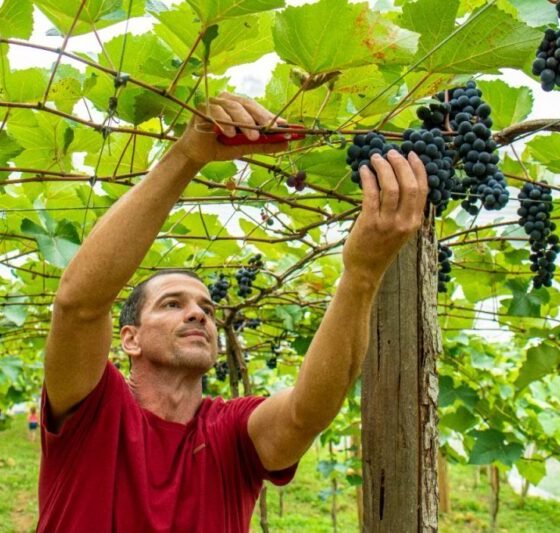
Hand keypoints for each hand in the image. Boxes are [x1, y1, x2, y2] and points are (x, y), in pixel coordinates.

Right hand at [176, 92, 288, 165]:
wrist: (197, 154)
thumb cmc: (221, 146)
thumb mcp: (246, 147)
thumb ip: (264, 144)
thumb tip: (286, 144)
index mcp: (239, 106)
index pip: (257, 108)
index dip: (270, 116)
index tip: (284, 125)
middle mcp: (228, 100)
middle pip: (247, 105)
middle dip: (260, 117)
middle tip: (271, 129)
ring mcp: (215, 102)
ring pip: (233, 107)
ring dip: (244, 122)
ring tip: (252, 137)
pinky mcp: (203, 109)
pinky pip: (216, 113)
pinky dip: (225, 123)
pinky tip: (230, 134)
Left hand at [342, 150, 427, 283]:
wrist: (366, 270)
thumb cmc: (381, 248)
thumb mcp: (401, 230)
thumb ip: (404, 210)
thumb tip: (400, 180)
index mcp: (415, 222)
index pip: (422, 189)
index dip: (418, 168)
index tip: (411, 154)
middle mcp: (404, 222)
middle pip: (408, 184)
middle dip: (400, 164)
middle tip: (391, 152)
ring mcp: (387, 223)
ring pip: (390, 187)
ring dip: (383, 167)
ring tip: (375, 158)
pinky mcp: (369, 223)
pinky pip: (371, 194)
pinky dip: (368, 178)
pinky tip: (364, 170)